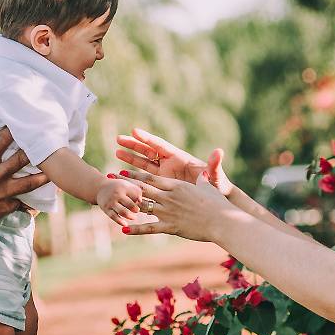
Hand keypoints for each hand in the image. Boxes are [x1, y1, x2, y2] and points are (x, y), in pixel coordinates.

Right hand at [0, 127, 49, 247]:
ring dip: (44, 176)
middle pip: (21, 160)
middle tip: (48, 141)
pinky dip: (33, 199)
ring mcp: (2, 193)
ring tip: (57, 170)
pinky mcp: (6, 207)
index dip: (11, 131)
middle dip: (35, 150)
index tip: (21, 121)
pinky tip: (46, 196)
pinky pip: (23, 202)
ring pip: (30, 183)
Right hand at [97, 178, 141, 224]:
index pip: (135, 196)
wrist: (100, 188)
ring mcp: (111, 202)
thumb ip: (136, 190)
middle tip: (136, 211)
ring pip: (123, 212)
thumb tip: (140, 200)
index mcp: (123, 187)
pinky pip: (114, 217)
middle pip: (130, 204)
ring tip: (133, 217)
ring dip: (130, 216)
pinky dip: (120, 221)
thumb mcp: (126, 184)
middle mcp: (117, 194)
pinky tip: (125, 224)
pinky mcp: (106, 209)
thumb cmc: (117, 187)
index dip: (138, 200)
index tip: (137, 202)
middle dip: (135, 209)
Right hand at [116, 128, 232, 196]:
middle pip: (149, 151)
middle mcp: (171, 164)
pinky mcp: (163, 185)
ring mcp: (166, 174)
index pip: (160, 146)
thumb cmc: (217, 187)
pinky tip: (123, 174)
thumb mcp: (215, 176)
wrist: (215, 203)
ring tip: (116, 152)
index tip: (134, 131)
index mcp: (180, 158)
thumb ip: (214, 165)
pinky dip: (136, 176)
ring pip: (145, 163)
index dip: (147, 139)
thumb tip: (219, 152)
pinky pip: (147, 178)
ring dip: (131, 158)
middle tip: (118, 139)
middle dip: (134, 145)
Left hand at [118, 172, 231, 241]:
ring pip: (142, 207)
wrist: (223, 221)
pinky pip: (150, 228)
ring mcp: (168, 212)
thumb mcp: (209, 188)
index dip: (136, 174)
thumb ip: (202, 181)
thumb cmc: (218, 204)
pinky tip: (124, 229)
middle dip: (125, 184)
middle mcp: (169, 197)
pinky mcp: (171, 227)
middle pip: (142, 189)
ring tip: (113, 202)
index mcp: (176, 186)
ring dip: (126, 204)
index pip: (151, 178)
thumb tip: (202, 173)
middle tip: (111, 180)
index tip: (124, 171)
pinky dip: (136, 229)